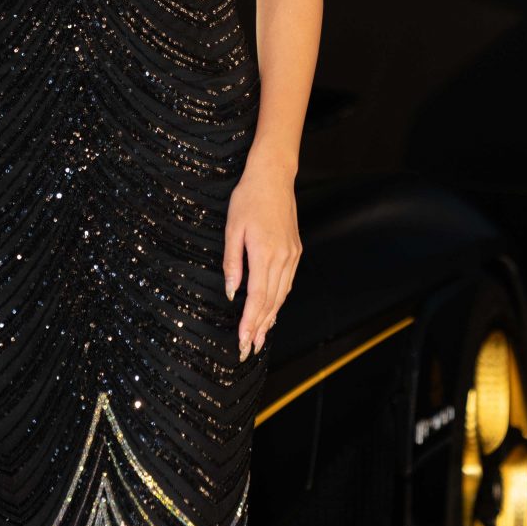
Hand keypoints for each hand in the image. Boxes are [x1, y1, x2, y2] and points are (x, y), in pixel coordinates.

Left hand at [223, 164, 301, 360]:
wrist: (273, 176)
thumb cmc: (248, 198)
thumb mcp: (233, 228)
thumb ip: (232, 262)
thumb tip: (231, 292)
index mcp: (265, 253)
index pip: (257, 297)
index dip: (250, 322)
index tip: (242, 341)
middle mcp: (283, 258)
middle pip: (271, 301)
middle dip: (260, 327)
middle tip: (249, 349)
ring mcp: (292, 255)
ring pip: (281, 295)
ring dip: (270, 318)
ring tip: (260, 337)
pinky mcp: (296, 251)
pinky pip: (288, 283)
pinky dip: (279, 300)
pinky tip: (273, 311)